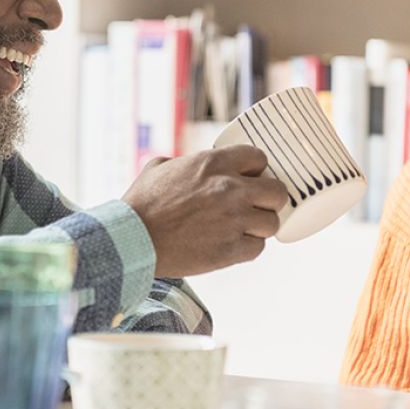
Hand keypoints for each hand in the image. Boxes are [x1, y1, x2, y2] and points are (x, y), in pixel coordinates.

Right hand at [122, 145, 288, 277]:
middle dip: (269, 199)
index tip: (250, 179)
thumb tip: (192, 165)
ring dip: (259, 226)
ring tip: (243, 229)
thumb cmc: (142, 203)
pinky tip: (233, 244)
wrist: (132, 239)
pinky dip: (248, 247)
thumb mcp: (161, 166)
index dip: (256, 170)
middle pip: (277, 192)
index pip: (259, 158)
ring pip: (272, 222)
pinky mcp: (230, 250)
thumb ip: (186, 162)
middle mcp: (230, 188)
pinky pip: (258, 248)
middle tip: (255, 206)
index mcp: (214, 163)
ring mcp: (233, 220)